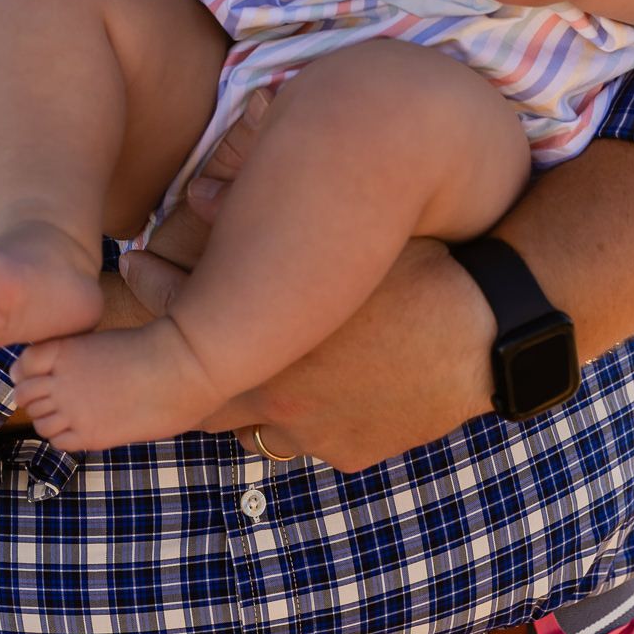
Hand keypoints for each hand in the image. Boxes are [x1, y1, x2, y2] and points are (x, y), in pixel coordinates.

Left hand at [0, 268, 154, 429]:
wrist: (179, 368)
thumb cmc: (152, 350)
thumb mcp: (104, 344)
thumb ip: (79, 359)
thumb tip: (69, 376)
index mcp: (65, 351)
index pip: (22, 366)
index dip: (26, 373)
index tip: (37, 377)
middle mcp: (61, 381)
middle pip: (24, 396)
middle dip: (35, 398)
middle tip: (55, 400)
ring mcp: (73, 410)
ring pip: (39, 422)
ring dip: (49, 420)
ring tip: (71, 416)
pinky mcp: (90, 435)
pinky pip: (59, 442)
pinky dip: (64, 437)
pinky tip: (83, 429)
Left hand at [119, 98, 495, 470]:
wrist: (494, 324)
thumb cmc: (420, 259)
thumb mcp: (340, 225)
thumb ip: (260, 203)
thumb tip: (201, 182)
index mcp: (263, 339)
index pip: (174, 310)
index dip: (153, 280)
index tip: (139, 260)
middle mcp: (276, 398)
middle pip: (197, 387)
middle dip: (188, 354)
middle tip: (179, 323)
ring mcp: (314, 434)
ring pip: (251, 423)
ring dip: (247, 392)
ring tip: (253, 354)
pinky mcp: (353, 451)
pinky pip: (308, 438)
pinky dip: (306, 414)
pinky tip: (321, 382)